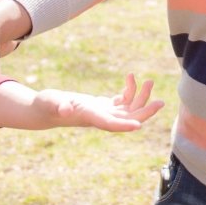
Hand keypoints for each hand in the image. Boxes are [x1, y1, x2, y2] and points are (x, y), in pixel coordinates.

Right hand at [34, 74, 162, 132]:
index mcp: (89, 117)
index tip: (138, 126)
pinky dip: (129, 91)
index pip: (109, 124)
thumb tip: (64, 109)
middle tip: (160, 102)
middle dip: (144, 112)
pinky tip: (131, 78)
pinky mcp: (102, 106)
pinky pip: (122, 102)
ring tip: (149, 81)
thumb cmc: (46, 105)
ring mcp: (102, 113)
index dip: (124, 125)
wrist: (44, 109)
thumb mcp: (50, 102)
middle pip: (126, 119)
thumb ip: (58, 105)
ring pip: (128, 110)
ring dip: (141, 98)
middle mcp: (99, 118)